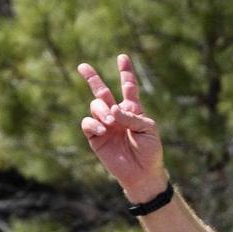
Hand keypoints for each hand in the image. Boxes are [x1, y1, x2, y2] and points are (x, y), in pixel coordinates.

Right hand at [78, 53, 167, 201]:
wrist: (143, 174)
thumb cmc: (150, 152)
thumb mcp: (148, 130)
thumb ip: (132, 117)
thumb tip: (112, 110)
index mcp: (132, 110)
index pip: (128, 88)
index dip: (126, 72)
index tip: (122, 57)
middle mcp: (116, 115)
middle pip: (102, 92)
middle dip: (92, 78)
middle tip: (83, 66)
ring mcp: (105, 125)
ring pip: (95, 106)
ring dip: (101, 110)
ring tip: (110, 122)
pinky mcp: (96, 137)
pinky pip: (88, 123)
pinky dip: (94, 123)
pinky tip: (103, 130)